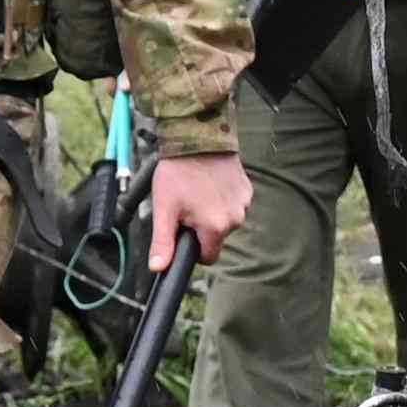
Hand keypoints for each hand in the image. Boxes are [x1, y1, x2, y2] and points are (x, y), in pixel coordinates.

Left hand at [147, 150, 252, 270]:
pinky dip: (223, 199)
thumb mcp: (164, 209)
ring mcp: (244, 204)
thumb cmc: (178, 172)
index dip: (193, 247)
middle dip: (202, 228)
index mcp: (215, 228)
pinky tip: (211, 183)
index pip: (208, 256)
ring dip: (213, 213)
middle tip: (187, 204)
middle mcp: (235, 219)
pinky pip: (233, 205)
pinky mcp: (247, 190)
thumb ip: (163, 241)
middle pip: (216, 238)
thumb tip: (158, 268)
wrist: (197, 137)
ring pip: (226, 221)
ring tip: (198, 191)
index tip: (184, 229)